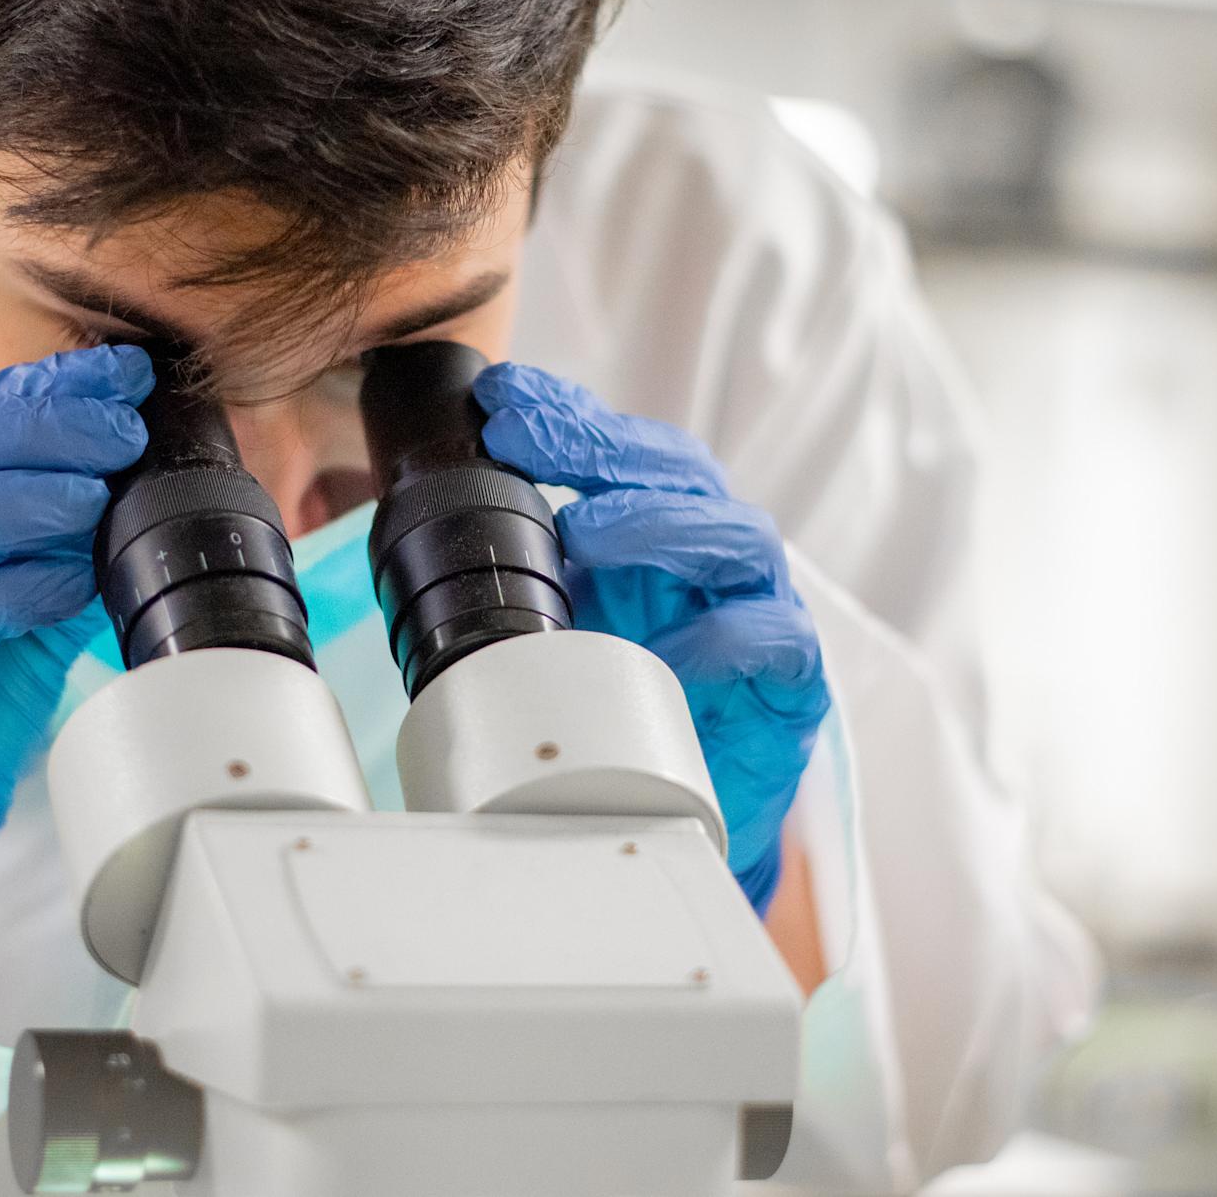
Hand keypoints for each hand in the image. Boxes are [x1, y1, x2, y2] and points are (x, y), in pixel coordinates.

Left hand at [474, 363, 827, 913]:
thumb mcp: (558, 633)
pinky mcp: (792, 681)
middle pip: (679, 472)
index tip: (498, 398)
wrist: (684, 817)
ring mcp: (760, 609)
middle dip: (600, 446)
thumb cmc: (625, 711)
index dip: (566, 415)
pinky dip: (724, 637)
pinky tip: (670, 649)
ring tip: (589, 532)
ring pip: (735, 536)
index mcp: (655, 533)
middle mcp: (711, 556)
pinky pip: (774, 639)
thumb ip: (519, 580)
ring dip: (659, 524)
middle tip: (524, 438)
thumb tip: (423, 532)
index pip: (620, 451)